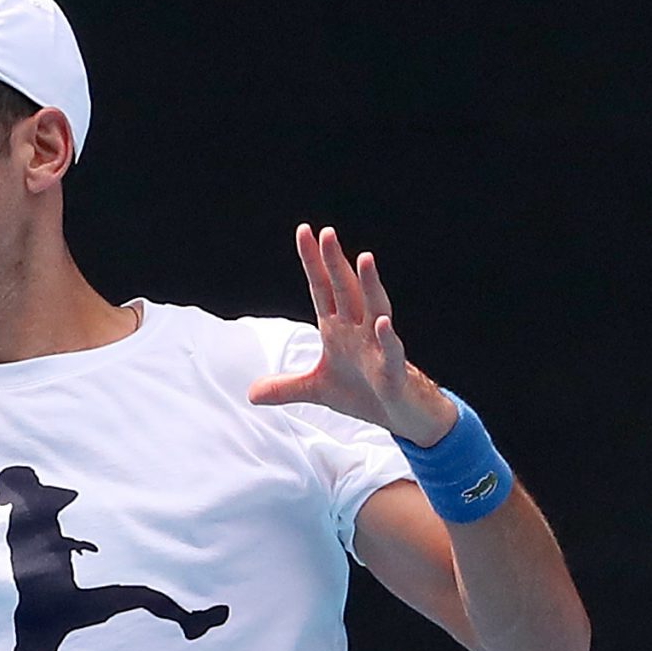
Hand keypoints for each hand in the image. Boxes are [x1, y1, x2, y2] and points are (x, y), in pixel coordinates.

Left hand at [247, 224, 456, 445]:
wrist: (400, 418)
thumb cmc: (365, 393)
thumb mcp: (317, 390)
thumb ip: (285, 387)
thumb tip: (252, 393)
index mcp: (339, 329)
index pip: (323, 288)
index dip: (313, 262)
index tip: (304, 231)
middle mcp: (359, 330)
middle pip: (346, 290)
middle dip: (335, 263)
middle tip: (327, 232)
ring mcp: (378, 348)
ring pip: (376, 308)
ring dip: (370, 284)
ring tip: (364, 258)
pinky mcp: (393, 371)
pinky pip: (391, 352)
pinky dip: (387, 338)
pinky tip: (382, 323)